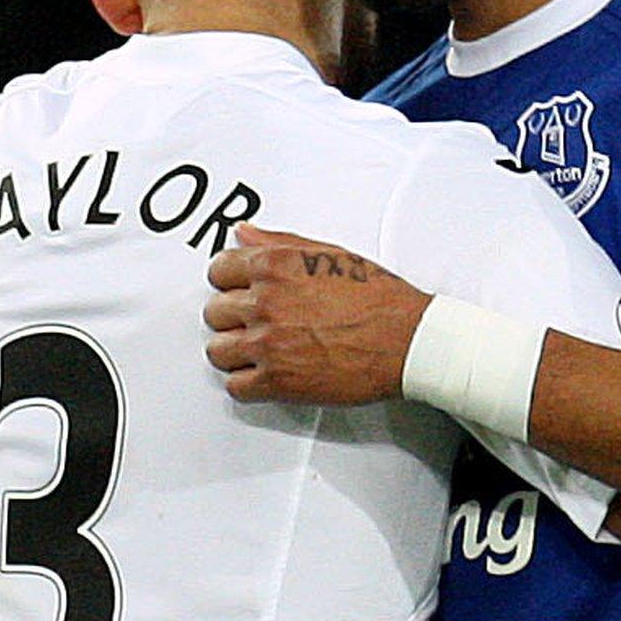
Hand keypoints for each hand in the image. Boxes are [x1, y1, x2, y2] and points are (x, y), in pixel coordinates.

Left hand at [203, 224, 431, 404]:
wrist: (406, 340)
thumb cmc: (379, 299)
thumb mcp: (329, 252)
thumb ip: (279, 242)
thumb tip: (246, 234)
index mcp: (274, 267)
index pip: (219, 269)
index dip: (230, 280)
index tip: (238, 288)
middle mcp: (265, 303)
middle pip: (214, 311)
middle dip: (233, 316)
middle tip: (255, 320)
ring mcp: (268, 344)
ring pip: (218, 350)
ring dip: (235, 350)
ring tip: (258, 348)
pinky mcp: (277, 381)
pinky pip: (236, 386)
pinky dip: (247, 382)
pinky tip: (265, 373)